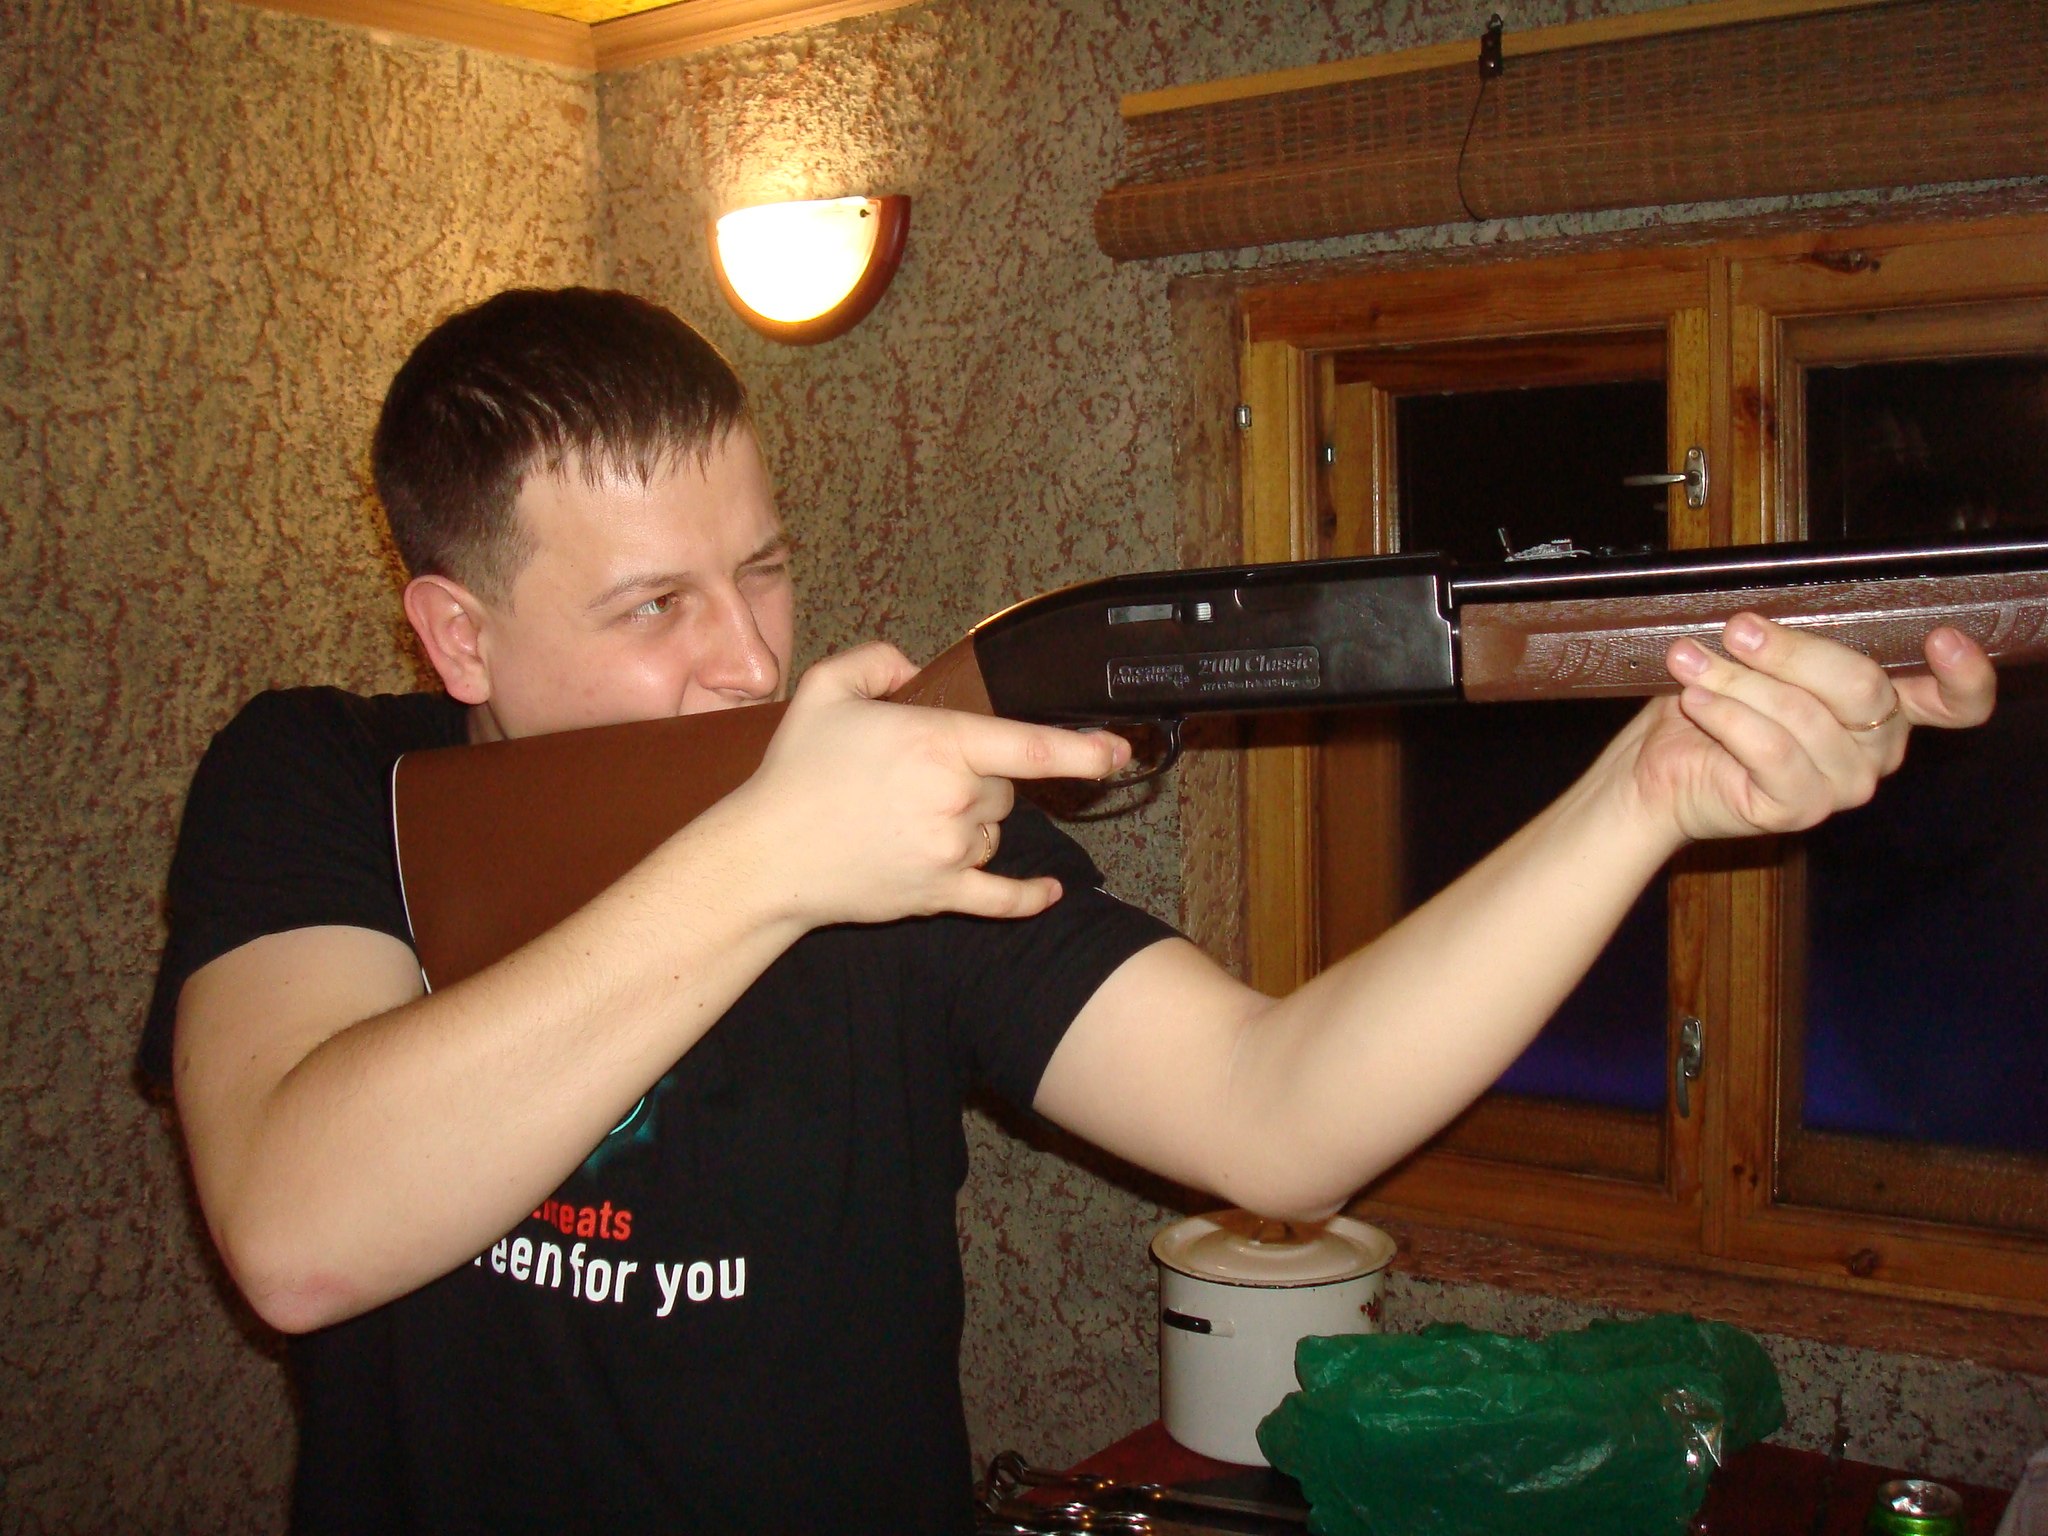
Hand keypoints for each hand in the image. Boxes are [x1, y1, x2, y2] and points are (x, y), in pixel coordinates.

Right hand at [725, 642, 1131, 925]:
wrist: (765, 858)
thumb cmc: (794, 773)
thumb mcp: (825, 689)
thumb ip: (876, 660)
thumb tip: (913, 668)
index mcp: (937, 744)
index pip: (1028, 747)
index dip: (1081, 748)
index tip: (1117, 750)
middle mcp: (954, 800)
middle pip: (1005, 788)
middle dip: (978, 778)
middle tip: (919, 777)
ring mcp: (951, 852)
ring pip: (995, 831)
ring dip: (974, 822)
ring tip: (913, 817)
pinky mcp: (940, 895)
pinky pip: (1000, 898)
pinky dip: (1028, 897)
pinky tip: (1049, 893)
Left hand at [1602, 615, 1995, 846]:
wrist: (1655, 771)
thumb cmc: (1708, 707)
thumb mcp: (1757, 660)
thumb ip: (1792, 642)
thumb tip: (1775, 612)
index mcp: (1885, 705)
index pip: (1958, 701)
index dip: (1965, 672)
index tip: (1941, 637)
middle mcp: (1879, 748)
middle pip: (1862, 686)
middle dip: (1790, 650)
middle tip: (1737, 629)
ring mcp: (1844, 784)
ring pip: (1803, 714)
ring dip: (1737, 680)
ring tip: (1690, 661)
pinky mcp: (1800, 809)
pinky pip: (1771, 750)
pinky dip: (1727, 716)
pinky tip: (1695, 699)